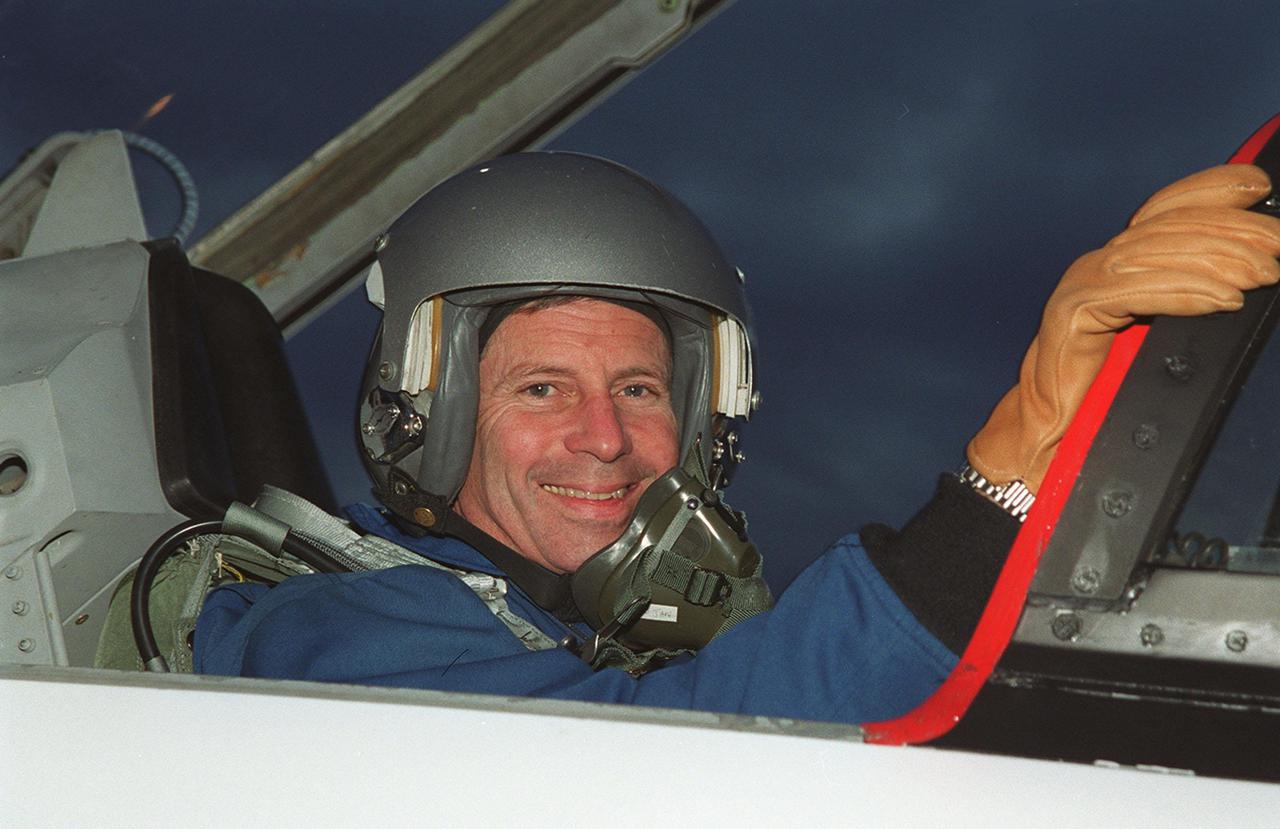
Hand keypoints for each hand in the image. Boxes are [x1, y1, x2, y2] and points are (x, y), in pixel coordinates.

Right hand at [968, 164, 1279, 491]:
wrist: (1052, 428)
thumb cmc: (1107, 388)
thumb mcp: (1160, 330)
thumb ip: (1187, 296)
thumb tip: (1250, 275)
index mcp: (1117, 260)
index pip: (1166, 208)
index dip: (1212, 189)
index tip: (1259, 187)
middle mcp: (1097, 263)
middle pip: (1168, 229)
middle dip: (1232, 233)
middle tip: (1278, 252)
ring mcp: (1082, 284)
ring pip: (1155, 255)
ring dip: (1218, 263)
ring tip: (1263, 276)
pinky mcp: (1072, 312)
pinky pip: (1136, 291)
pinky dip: (1185, 294)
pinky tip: (1225, 302)